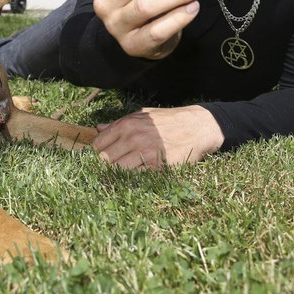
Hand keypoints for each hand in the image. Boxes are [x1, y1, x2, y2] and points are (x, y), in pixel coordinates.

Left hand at [92, 106, 223, 169]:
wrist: (196, 127)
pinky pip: (136, 177)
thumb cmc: (167, 121)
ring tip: (123, 171)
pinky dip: (133, 178)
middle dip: (105, 164)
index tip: (101, 156)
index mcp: (127, 124)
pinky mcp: (157, 167)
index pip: (98, 144)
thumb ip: (118, 123)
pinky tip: (137, 174)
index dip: (97, 152)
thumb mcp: (142, 116)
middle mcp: (134, 138)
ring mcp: (145, 153)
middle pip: (105, 159)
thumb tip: (97, 129)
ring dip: (118, 172)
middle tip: (111, 166)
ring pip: (117, 170)